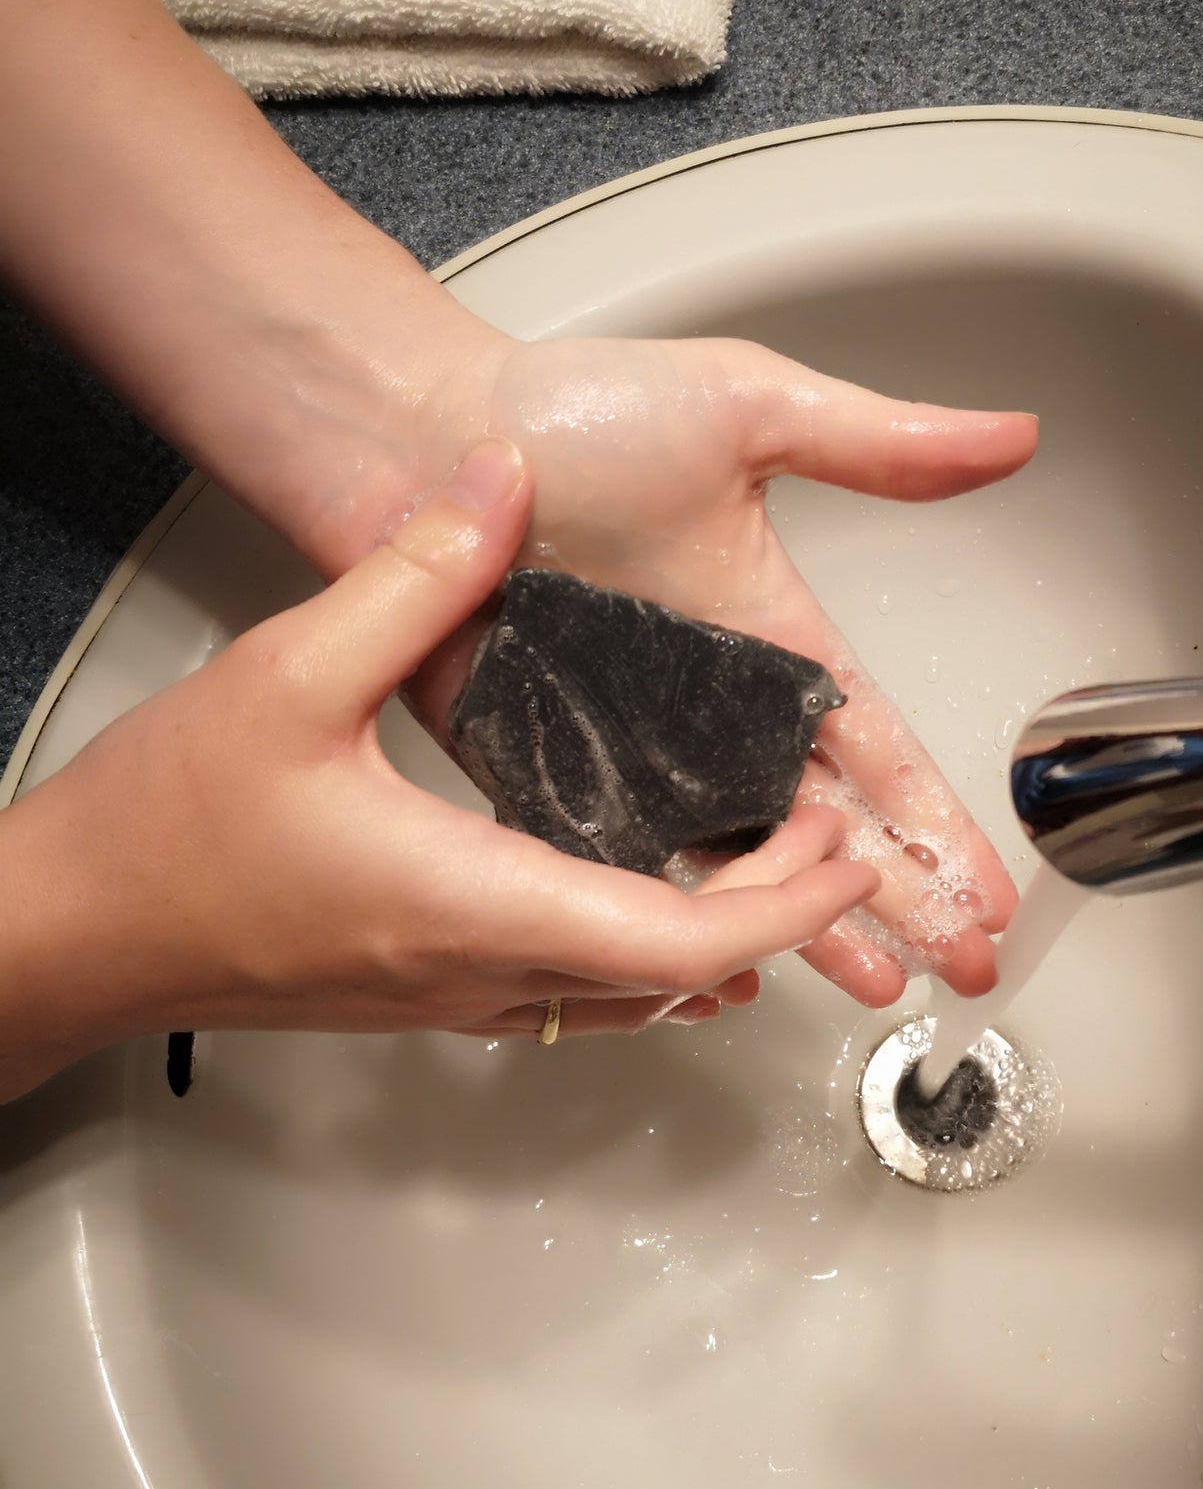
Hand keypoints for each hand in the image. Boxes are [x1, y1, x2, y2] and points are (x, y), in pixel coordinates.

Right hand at [0, 442, 877, 1104]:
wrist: (77, 929)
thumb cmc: (166, 829)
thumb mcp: (287, 672)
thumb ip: (410, 576)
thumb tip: (497, 489)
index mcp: (470, 901)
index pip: (676, 940)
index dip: (783, 905)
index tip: (839, 852)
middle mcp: (479, 971)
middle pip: (677, 978)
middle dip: (776, 915)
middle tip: (829, 839)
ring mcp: (455, 999)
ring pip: (631, 999)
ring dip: (716, 941)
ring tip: (768, 864)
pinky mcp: (427, 996)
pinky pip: (575, 997)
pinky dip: (646, 960)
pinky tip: (655, 914)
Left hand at [395, 330, 1038, 1007]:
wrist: (420, 435)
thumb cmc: (574, 410)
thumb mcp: (750, 406)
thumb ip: (877, 443)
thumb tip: (1010, 436)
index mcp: (771, 641)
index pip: (878, 751)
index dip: (938, 822)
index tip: (990, 888)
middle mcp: (711, 712)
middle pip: (828, 828)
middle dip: (904, 899)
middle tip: (965, 967)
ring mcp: (633, 754)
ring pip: (737, 866)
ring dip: (807, 927)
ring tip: (875, 985)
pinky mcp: (547, 778)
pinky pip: (623, 865)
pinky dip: (672, 919)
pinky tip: (718, 965)